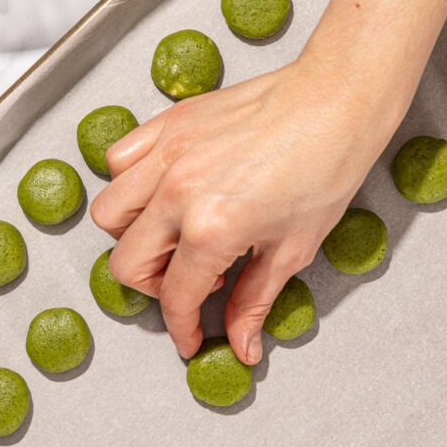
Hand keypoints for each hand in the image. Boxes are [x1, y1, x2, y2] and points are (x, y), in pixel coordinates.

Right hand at [90, 56, 395, 364]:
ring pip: (109, 212)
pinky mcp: (168, 123)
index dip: (182, 328)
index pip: (176, 297)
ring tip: (173, 238)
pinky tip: (164, 192)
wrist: (337, 101)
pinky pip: (119, 160)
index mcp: (211, 229)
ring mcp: (166, 153)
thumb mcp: (293, 249)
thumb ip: (255, 301)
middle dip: (154, 288)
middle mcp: (177, 191)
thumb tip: (242, 344)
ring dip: (133, 237)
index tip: (190, 337)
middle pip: (127, 261)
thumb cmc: (326, 169)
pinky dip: (129, 183)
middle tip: (190, 285)